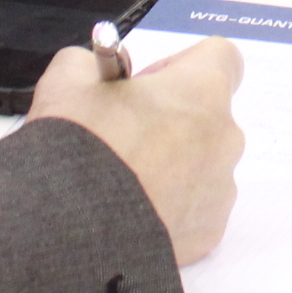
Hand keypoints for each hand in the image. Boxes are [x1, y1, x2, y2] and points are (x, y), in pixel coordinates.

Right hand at [27, 38, 245, 264]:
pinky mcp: (209, 235)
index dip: (180, 66)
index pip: (221, 57)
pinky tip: (131, 217)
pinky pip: (194, 210)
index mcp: (202, 91)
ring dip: (172, 167)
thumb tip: (100, 75)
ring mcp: (221, 191)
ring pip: (202, 166)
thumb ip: (91, 64)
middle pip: (208, 117)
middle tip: (122, 138)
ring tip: (121, 186)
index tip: (143, 88)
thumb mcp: (67, 81)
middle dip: (172, 121)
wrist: (68, 234)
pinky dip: (170, 210)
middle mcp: (224, 139)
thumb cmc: (78, 145)